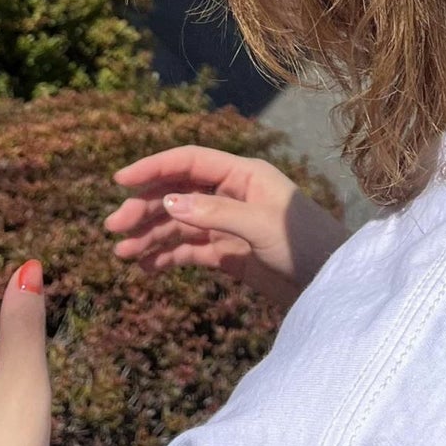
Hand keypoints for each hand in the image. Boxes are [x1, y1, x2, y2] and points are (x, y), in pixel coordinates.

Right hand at [106, 145, 349, 309]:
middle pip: (179, 193)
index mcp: (244, 175)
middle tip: (113, 228)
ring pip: (180, 224)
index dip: (155, 167)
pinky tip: (146, 266)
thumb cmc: (305, 245)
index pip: (191, 161)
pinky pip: (191, 249)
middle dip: (146, 207)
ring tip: (122, 254)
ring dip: (151, 235)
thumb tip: (168, 203)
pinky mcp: (230, 254)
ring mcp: (229, 224)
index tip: (120, 180)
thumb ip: (215, 214)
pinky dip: (167, 255)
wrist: (331, 284)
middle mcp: (233, 194)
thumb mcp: (261, 226)